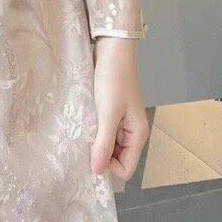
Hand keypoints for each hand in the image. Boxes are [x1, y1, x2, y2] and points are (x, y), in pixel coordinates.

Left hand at [90, 37, 150, 182]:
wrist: (112, 50)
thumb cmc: (113, 80)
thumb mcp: (108, 113)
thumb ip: (104, 143)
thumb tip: (97, 172)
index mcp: (138, 135)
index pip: (125, 169)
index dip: (109, 167)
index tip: (91, 154)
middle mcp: (132, 132)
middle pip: (117, 159)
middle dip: (101, 155)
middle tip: (83, 143)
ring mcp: (122, 123)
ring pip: (109, 146)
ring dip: (96, 143)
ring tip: (83, 131)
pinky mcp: (111, 114)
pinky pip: (103, 132)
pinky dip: (94, 132)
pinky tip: (84, 123)